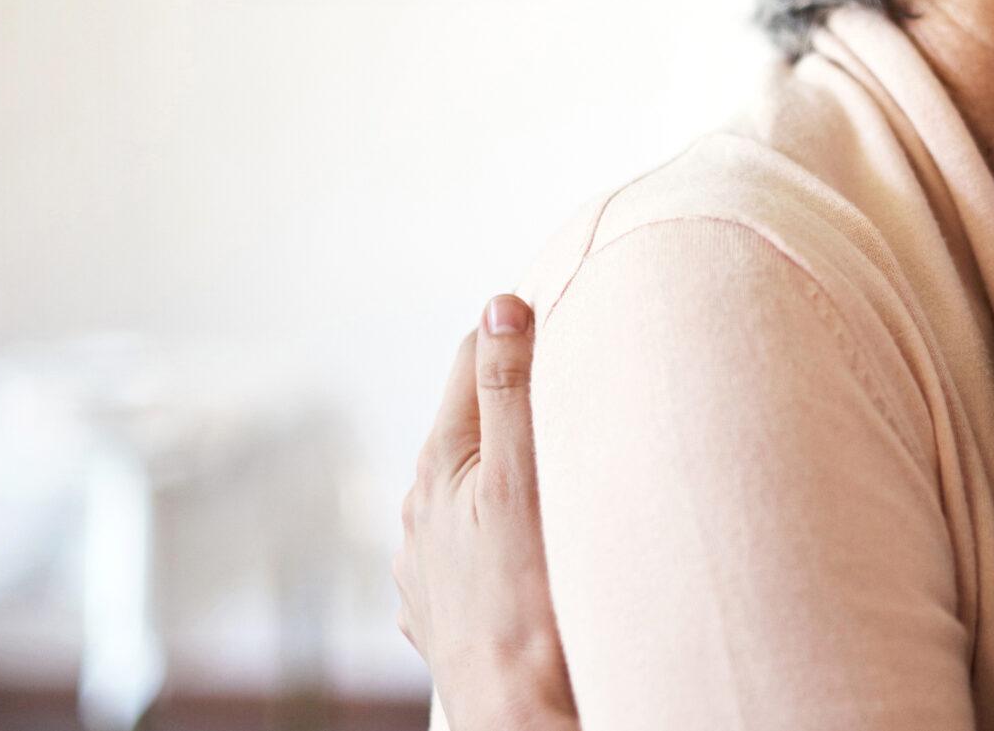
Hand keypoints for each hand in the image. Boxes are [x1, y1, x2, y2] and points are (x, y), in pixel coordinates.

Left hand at [396, 294, 580, 730]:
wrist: (520, 717)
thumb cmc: (529, 608)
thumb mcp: (524, 482)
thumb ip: (511, 391)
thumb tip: (501, 304)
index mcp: (439, 464)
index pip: (472, 356)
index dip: (519, 335)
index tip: (565, 332)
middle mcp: (419, 509)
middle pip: (471, 424)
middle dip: (517, 407)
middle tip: (575, 405)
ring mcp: (426, 563)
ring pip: (470, 489)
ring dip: (506, 476)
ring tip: (557, 486)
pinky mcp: (441, 609)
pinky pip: (470, 548)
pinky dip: (497, 536)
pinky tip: (529, 555)